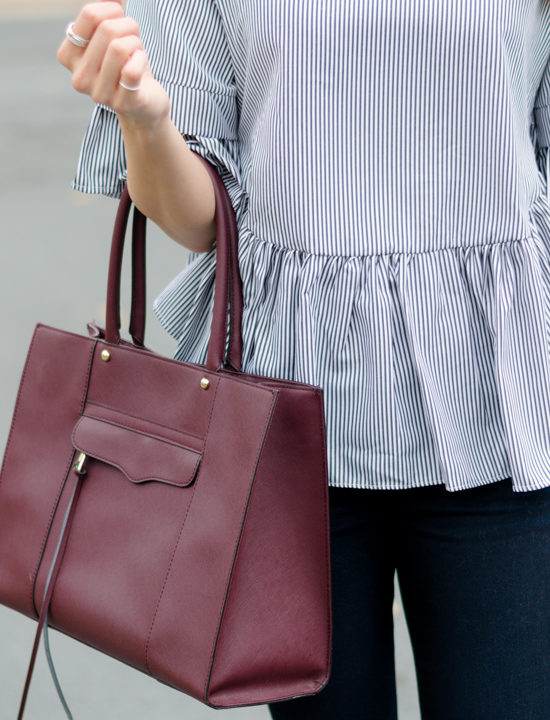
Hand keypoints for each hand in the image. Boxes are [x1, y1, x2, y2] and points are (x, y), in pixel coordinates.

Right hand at [57, 1, 169, 127]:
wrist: (144, 104)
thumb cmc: (126, 65)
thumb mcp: (114, 36)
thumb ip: (108, 11)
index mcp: (68, 55)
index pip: (90, 14)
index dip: (112, 9)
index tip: (120, 17)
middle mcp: (79, 77)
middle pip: (107, 30)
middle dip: (128, 26)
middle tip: (133, 36)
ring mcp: (99, 94)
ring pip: (119, 48)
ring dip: (136, 43)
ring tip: (136, 53)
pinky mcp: (121, 104)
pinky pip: (132, 70)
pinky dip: (142, 61)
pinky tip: (141, 68)